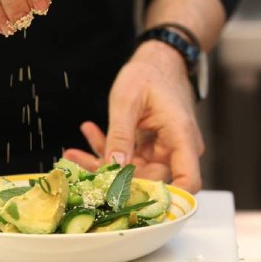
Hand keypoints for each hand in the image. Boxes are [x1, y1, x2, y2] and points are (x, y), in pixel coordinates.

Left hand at [62, 41, 203, 192]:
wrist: (157, 61)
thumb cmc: (148, 74)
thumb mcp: (127, 101)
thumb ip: (120, 135)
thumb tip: (114, 168)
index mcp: (181, 136)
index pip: (188, 180)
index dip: (167, 197)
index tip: (129, 201)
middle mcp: (176, 149)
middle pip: (150, 180)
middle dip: (114, 178)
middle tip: (79, 166)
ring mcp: (162, 151)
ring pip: (133, 171)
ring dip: (103, 163)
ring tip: (72, 152)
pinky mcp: (149, 149)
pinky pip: (128, 159)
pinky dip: (107, 150)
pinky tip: (88, 133)